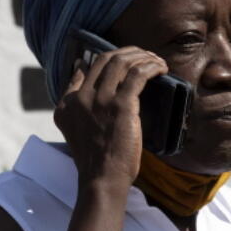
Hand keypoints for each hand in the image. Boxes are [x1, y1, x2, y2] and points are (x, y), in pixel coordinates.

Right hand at [53, 47, 168, 192]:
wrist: (102, 178)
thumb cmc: (93, 158)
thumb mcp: (70, 125)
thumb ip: (71, 98)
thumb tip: (79, 68)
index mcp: (69, 102)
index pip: (89, 67)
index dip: (109, 57)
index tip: (125, 58)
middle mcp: (82, 96)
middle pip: (107, 59)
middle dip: (129, 52)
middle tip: (145, 56)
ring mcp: (101, 99)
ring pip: (123, 62)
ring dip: (143, 56)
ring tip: (156, 61)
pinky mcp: (122, 105)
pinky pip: (138, 74)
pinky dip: (151, 66)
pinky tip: (161, 68)